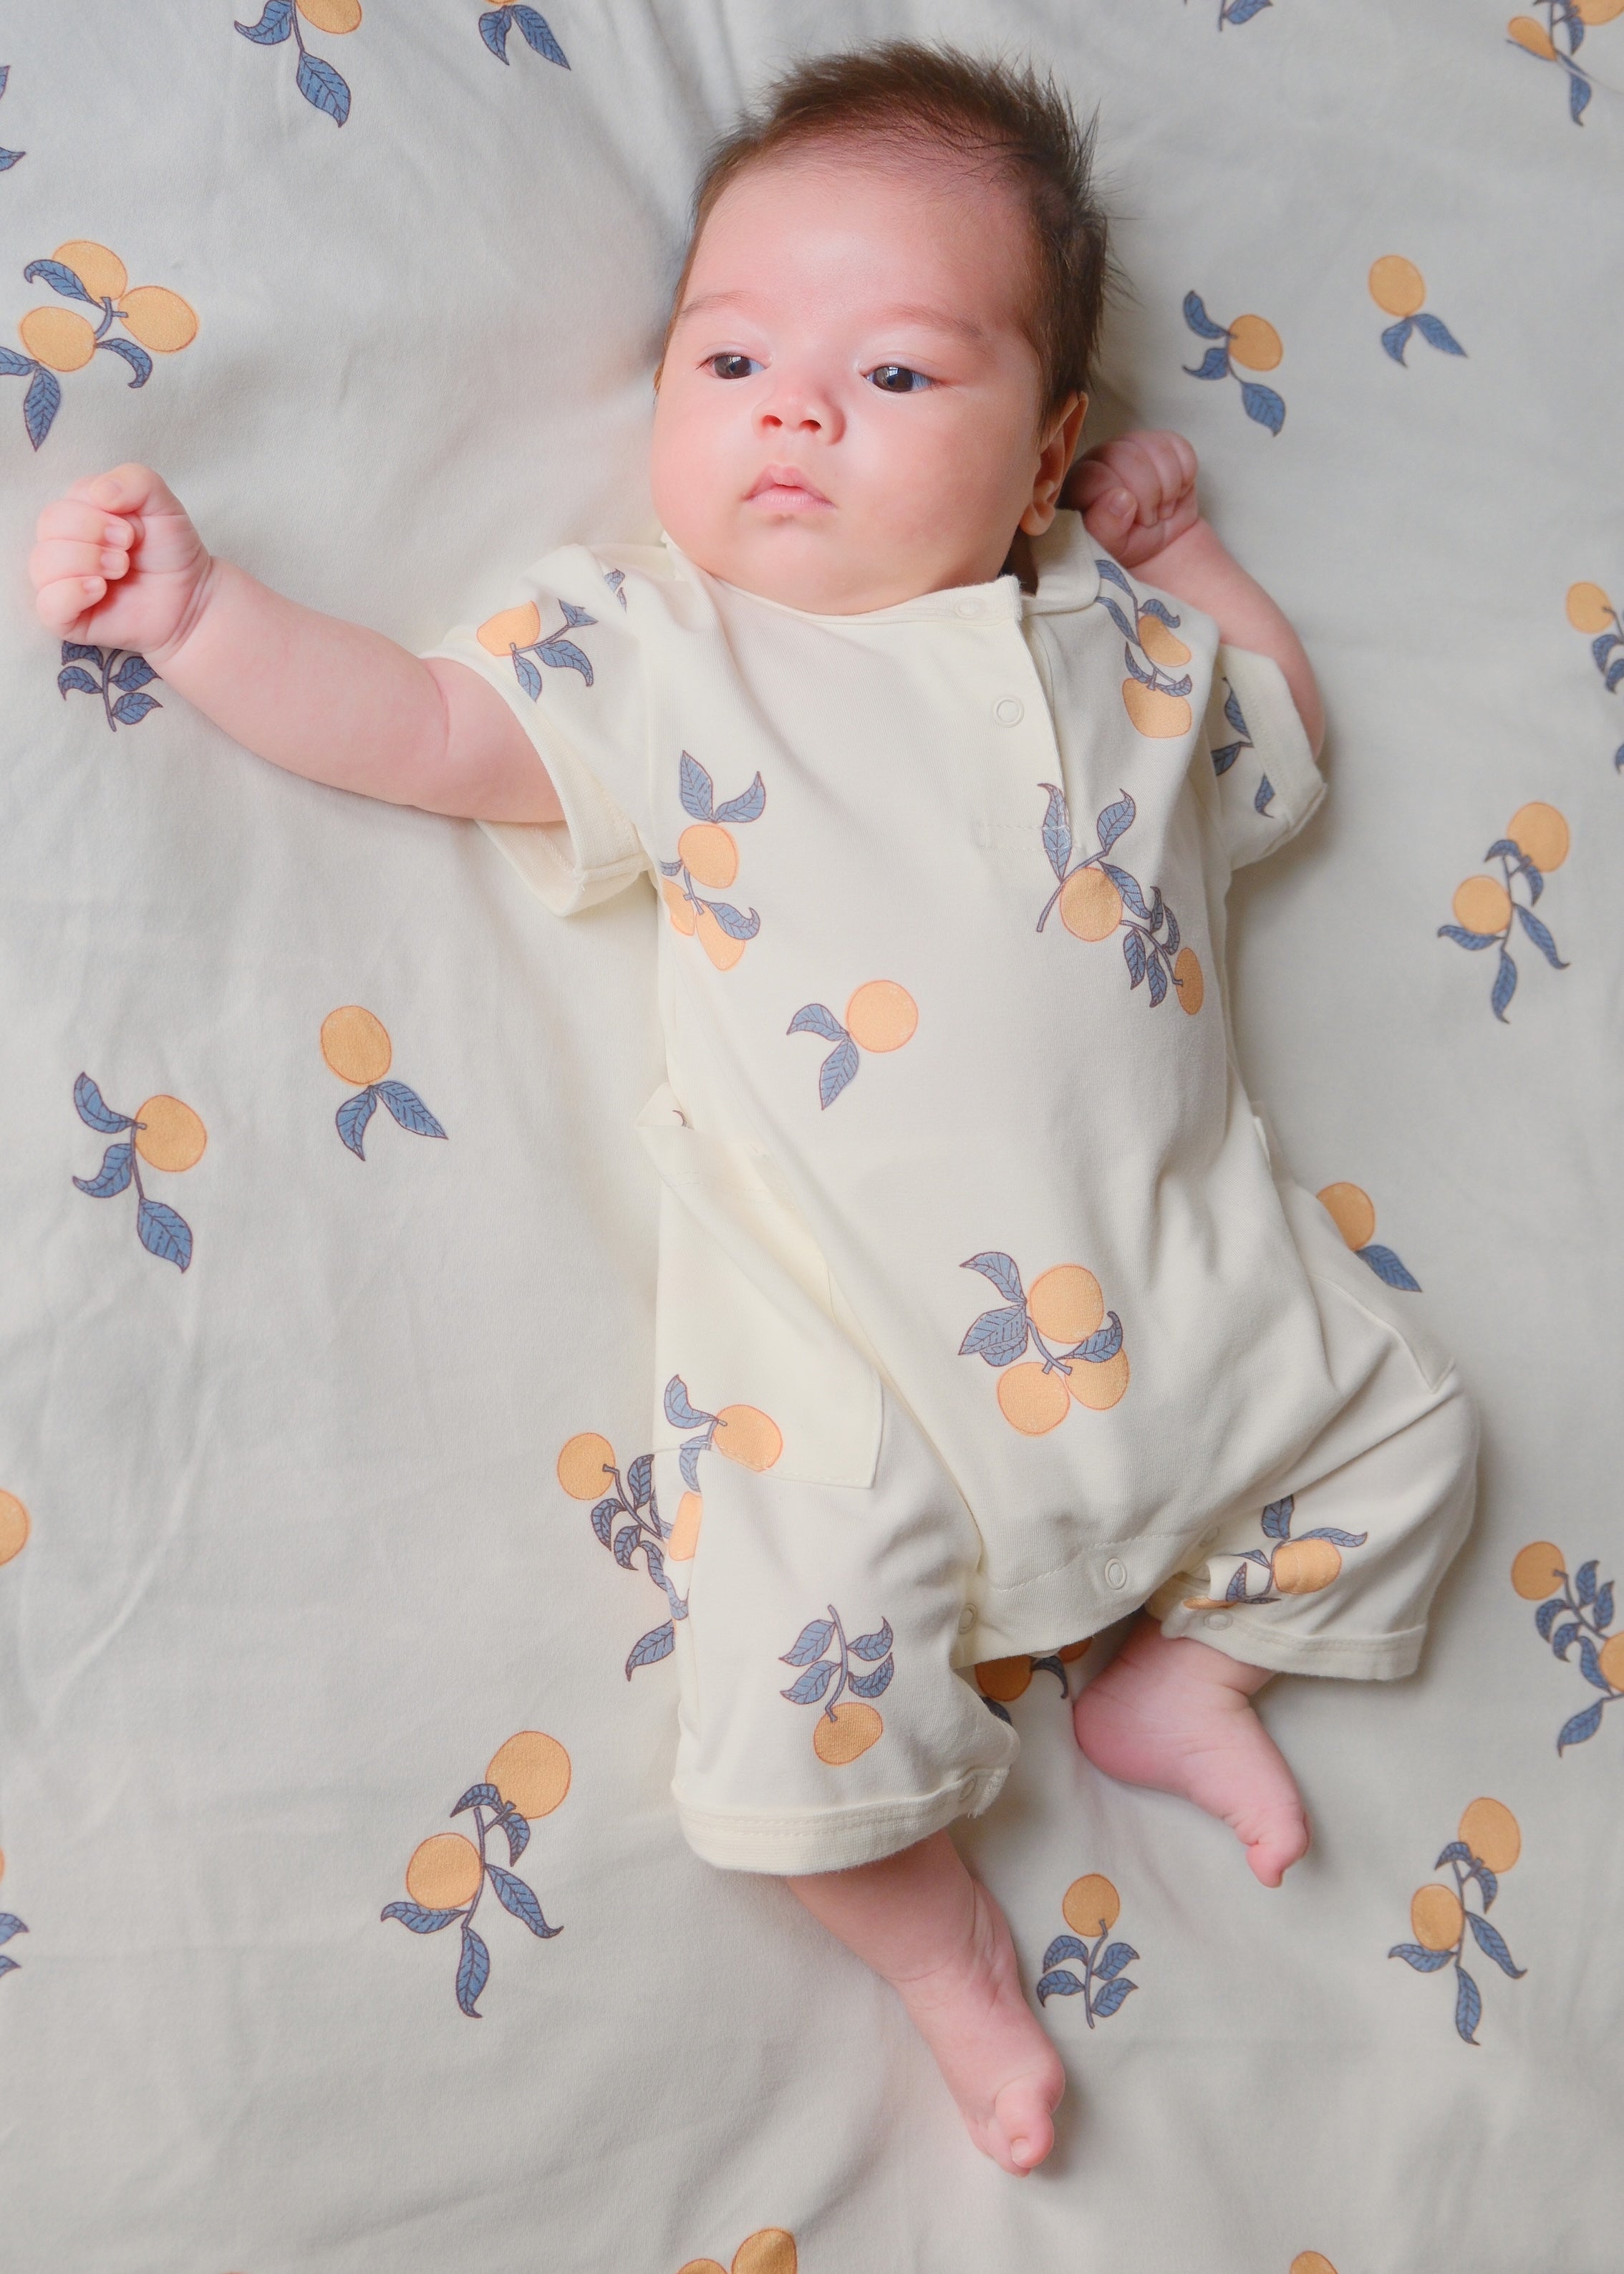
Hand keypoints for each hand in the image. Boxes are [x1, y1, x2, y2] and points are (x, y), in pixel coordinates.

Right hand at [31, 461, 211, 657]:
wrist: (191, 598)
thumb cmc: (169, 549)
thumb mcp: (162, 504)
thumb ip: (136, 480)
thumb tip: (99, 493)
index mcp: (76, 512)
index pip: (65, 500)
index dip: (98, 513)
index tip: (133, 532)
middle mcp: (61, 544)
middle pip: (49, 524)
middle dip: (93, 533)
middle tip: (127, 550)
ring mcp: (60, 581)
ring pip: (42, 562)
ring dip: (87, 561)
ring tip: (121, 570)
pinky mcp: (65, 617)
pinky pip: (47, 604)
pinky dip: (72, 593)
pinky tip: (100, 590)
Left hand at [1063, 430, 1201, 571]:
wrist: (1158, 541)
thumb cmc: (1125, 544)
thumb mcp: (1110, 547)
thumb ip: (1104, 527)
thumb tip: (1121, 499)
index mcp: (1080, 481)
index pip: (1097, 476)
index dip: (1120, 501)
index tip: (1132, 522)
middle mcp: (1102, 457)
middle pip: (1129, 457)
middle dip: (1149, 495)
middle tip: (1149, 519)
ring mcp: (1132, 445)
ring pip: (1158, 451)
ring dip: (1168, 489)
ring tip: (1161, 509)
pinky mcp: (1162, 443)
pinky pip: (1182, 449)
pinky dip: (1185, 478)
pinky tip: (1174, 493)